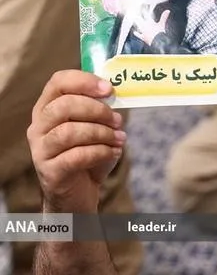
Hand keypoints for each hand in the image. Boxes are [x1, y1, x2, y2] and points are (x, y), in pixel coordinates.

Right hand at [28, 72, 125, 215]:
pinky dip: (100, 152)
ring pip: (69, 132)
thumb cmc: (87, 154)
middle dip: (97, 110)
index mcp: (47, 108)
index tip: (109, 89)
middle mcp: (38, 127)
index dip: (84, 81)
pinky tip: (113, 152)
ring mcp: (40, 150)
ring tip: (119, 138)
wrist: (78, 193)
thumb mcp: (95, 127)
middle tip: (118, 120)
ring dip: (101, 133)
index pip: (58, 82)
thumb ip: (100, 109)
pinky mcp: (50, 172)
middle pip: (63, 106)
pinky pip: (76, 156)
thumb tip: (114, 94)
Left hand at [132, 8, 170, 45]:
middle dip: (137, 17)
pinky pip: (138, 35)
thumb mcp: (162, 24)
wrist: (157, 42)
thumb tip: (168, 10)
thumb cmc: (160, 33)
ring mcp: (143, 32)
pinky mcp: (143, 37)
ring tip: (134, 20)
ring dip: (136, 23)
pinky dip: (136, 34)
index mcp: (150, 22)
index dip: (144, 12)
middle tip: (134, 14)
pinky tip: (134, 32)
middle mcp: (145, 26)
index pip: (146, 15)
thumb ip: (164, 17)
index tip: (142, 8)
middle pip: (139, 20)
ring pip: (138, 26)